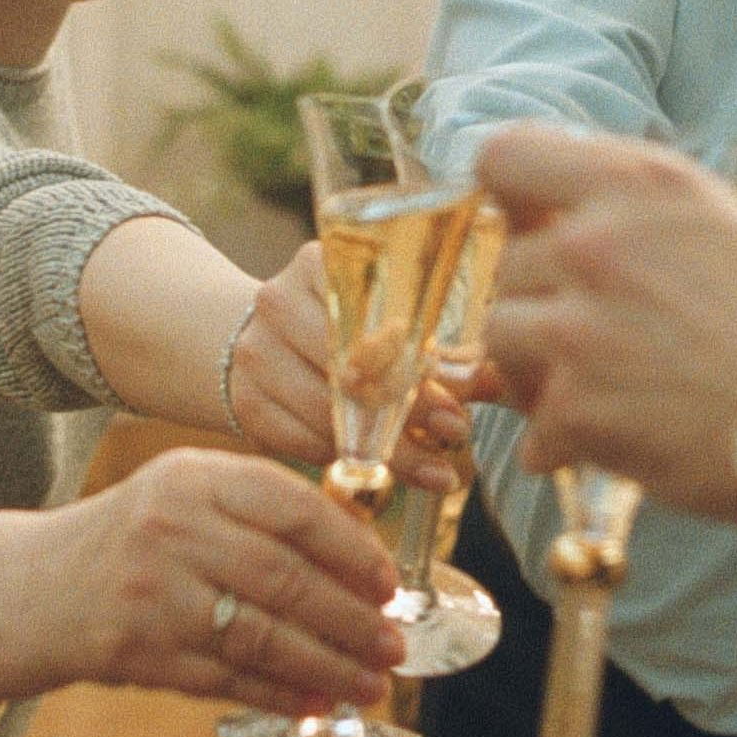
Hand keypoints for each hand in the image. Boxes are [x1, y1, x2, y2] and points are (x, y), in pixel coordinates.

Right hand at [0, 448, 403, 718]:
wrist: (35, 588)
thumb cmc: (136, 538)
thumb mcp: (188, 496)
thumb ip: (262, 512)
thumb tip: (363, 560)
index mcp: (193, 477)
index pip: (292, 507)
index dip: (351, 549)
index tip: (388, 582)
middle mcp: (172, 529)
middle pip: (284, 579)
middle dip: (350, 619)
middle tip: (393, 643)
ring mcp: (154, 594)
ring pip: (262, 636)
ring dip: (326, 666)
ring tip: (369, 683)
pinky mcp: (140, 653)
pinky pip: (227, 678)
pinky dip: (278, 694)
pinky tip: (315, 703)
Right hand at [230, 243, 469, 488]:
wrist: (256, 335)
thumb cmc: (337, 327)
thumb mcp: (380, 317)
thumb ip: (434, 347)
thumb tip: (493, 379)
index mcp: (317, 264)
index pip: (369, 316)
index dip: (414, 362)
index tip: (459, 400)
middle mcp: (278, 302)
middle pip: (349, 369)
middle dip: (409, 414)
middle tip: (456, 437)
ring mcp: (254, 352)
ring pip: (325, 413)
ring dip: (384, 450)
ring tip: (435, 472)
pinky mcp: (243, 401)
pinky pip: (299, 441)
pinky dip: (343, 458)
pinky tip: (378, 469)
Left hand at [476, 124, 736, 525]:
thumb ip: (665, 230)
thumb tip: (642, 249)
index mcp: (640, 183)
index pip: (506, 157)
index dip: (512, 198)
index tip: (535, 226)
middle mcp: (597, 243)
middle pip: (510, 263)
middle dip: (542, 300)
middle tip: (591, 334)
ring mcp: (577, 327)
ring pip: (501, 336)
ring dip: (535, 366)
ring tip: (589, 388)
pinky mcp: (574, 407)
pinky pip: (532, 425)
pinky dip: (560, 442)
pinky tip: (602, 446)